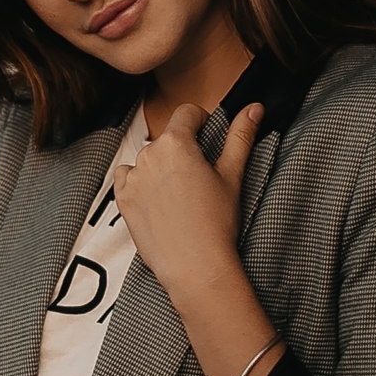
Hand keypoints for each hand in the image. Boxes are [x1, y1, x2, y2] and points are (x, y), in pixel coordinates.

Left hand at [112, 101, 261, 307]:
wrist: (194, 266)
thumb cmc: (215, 224)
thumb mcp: (232, 175)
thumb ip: (241, 136)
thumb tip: (253, 108)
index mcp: (176, 144)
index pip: (187, 113)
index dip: (202, 121)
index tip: (208, 136)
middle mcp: (148, 156)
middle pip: (167, 137)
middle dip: (182, 149)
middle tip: (199, 176)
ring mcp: (132, 178)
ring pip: (148, 158)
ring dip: (161, 166)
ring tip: (181, 194)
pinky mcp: (122, 199)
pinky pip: (127, 178)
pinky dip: (141, 183)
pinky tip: (159, 201)